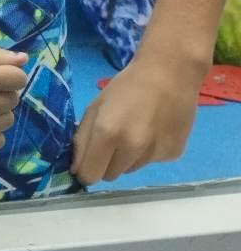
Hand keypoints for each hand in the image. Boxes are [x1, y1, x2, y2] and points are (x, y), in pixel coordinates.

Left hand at [72, 49, 202, 183]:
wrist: (170, 74)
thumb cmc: (126, 88)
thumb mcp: (95, 108)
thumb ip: (82, 139)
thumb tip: (77, 169)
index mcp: (107, 133)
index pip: (90, 175)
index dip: (85, 171)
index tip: (86, 163)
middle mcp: (132, 147)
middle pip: (110, 175)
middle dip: (106, 163)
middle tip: (112, 140)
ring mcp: (155, 153)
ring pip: (131, 169)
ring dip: (127, 158)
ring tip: (135, 131)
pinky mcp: (173, 154)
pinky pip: (151, 162)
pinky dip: (148, 152)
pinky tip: (154, 130)